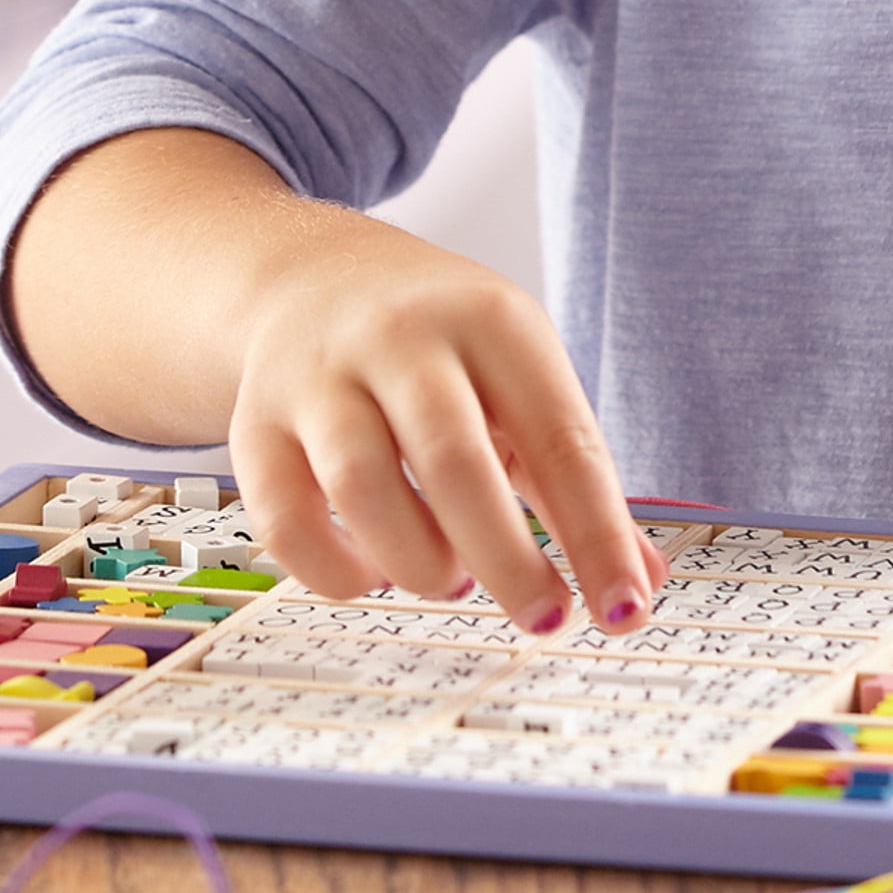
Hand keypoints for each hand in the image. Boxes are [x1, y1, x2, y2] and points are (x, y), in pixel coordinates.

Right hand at [223, 203, 666, 636]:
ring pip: (361, 488)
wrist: (312, 277)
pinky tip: (373, 572)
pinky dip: (334, 570)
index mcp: (491, 319)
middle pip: (455, 461)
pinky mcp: (256, 423)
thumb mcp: (521, 374)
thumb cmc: (441, 345)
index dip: (597, 534)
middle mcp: (401, 338)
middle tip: (542, 615)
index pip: (559, 435)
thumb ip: (574, 476)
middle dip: (509, 560)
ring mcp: (319, 377)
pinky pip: (284, 519)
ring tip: (452, 577)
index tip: (623, 610)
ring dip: (420, 562)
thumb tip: (636, 583)